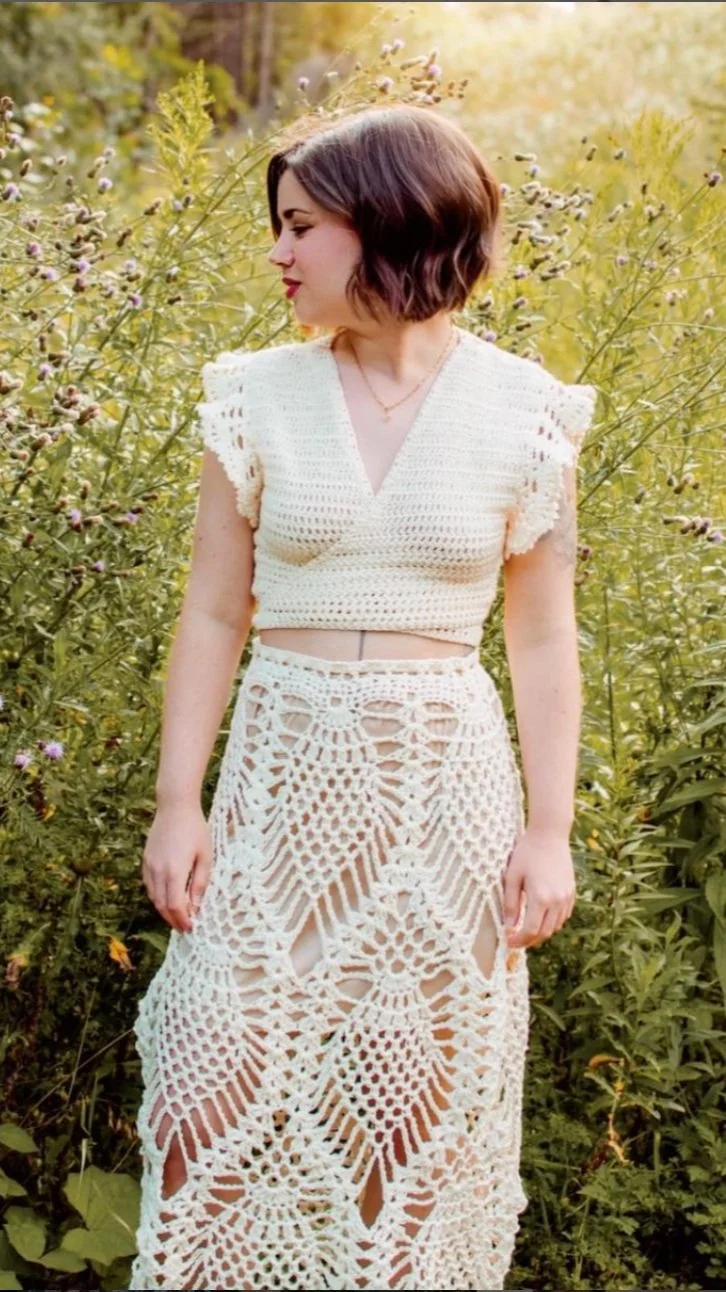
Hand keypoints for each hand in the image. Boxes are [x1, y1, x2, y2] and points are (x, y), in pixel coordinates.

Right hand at [142, 803, 212, 932]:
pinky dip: (157, 897)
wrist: (175, 807)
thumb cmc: (195, 829)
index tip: (190, 928)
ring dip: (164, 910)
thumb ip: (200, 882)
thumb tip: (196, 906)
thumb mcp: (205, 856)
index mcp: (175, 871)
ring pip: (153, 897)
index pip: (175, 906)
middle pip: (162, 905)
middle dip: (172, 920)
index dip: (182, 920)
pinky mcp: (146, 860)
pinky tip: (166, 899)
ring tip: (176, 916)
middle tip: (184, 927)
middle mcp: (158, 871)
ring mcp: (149, 865)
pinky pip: (149, 885)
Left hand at [502, 825, 575, 949]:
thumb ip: (510, 904)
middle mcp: (557, 901)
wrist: (550, 834)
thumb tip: (508, 927)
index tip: (508, 942)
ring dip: (541, 932)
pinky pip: (563, 915)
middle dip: (530, 941)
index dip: (519, 941)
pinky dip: (552, 922)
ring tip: (527, 929)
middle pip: (545, 933)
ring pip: (555, 926)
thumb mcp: (512, 876)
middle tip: (516, 940)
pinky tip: (541, 917)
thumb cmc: (527, 853)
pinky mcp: (572, 892)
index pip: (531, 931)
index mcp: (540, 898)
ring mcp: (567, 897)